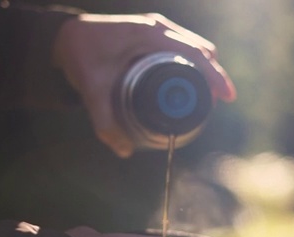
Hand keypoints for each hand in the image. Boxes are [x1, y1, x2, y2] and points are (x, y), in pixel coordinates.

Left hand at [53, 13, 236, 157]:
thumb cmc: (80, 56)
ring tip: (208, 95)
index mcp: (149, 36)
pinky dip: (193, 62)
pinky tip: (193, 80)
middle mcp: (158, 28)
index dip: (213, 76)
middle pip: (200, 50)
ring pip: (194, 46)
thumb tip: (124, 151)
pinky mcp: (155, 33)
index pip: (193, 54)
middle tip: (218, 102)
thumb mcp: (91, 90)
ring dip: (204, 69)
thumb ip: (105, 123)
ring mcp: (158, 27)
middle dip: (213, 76)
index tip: (227, 97)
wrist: (67, 37)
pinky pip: (184, 45)